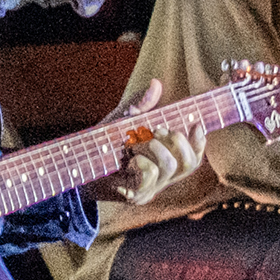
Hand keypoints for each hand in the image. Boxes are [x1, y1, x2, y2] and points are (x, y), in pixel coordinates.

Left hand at [110, 79, 203, 207]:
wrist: (79, 168)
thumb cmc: (103, 144)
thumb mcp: (122, 120)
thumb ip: (140, 106)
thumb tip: (155, 83)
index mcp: (164, 162)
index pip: (193, 157)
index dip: (200, 142)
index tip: (196, 124)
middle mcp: (162, 179)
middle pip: (190, 164)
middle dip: (177, 140)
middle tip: (157, 129)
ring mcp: (150, 189)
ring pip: (170, 166)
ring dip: (153, 146)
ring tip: (134, 143)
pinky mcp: (136, 196)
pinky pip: (149, 175)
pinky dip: (140, 160)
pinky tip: (127, 159)